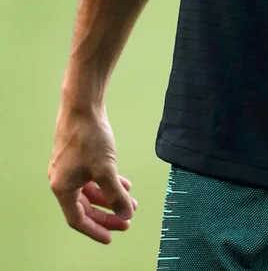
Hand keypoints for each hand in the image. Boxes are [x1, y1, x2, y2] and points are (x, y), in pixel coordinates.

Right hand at [48, 103, 137, 243]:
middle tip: (127, 219)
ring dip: (111, 197)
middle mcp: (62, 180)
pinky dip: (108, 182)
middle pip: (86, 207)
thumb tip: (126, 214)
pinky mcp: (77, 155)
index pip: (78, 219)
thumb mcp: (106, 169)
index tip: (112, 236)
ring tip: (131, 201)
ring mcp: (69, 167)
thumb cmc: (90, 137)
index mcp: (63, 188)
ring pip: (91, 191)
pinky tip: (125, 183)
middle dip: (108, 214)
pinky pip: (92, 176)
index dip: (96, 229)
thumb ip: (116, 195)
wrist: (83, 104)